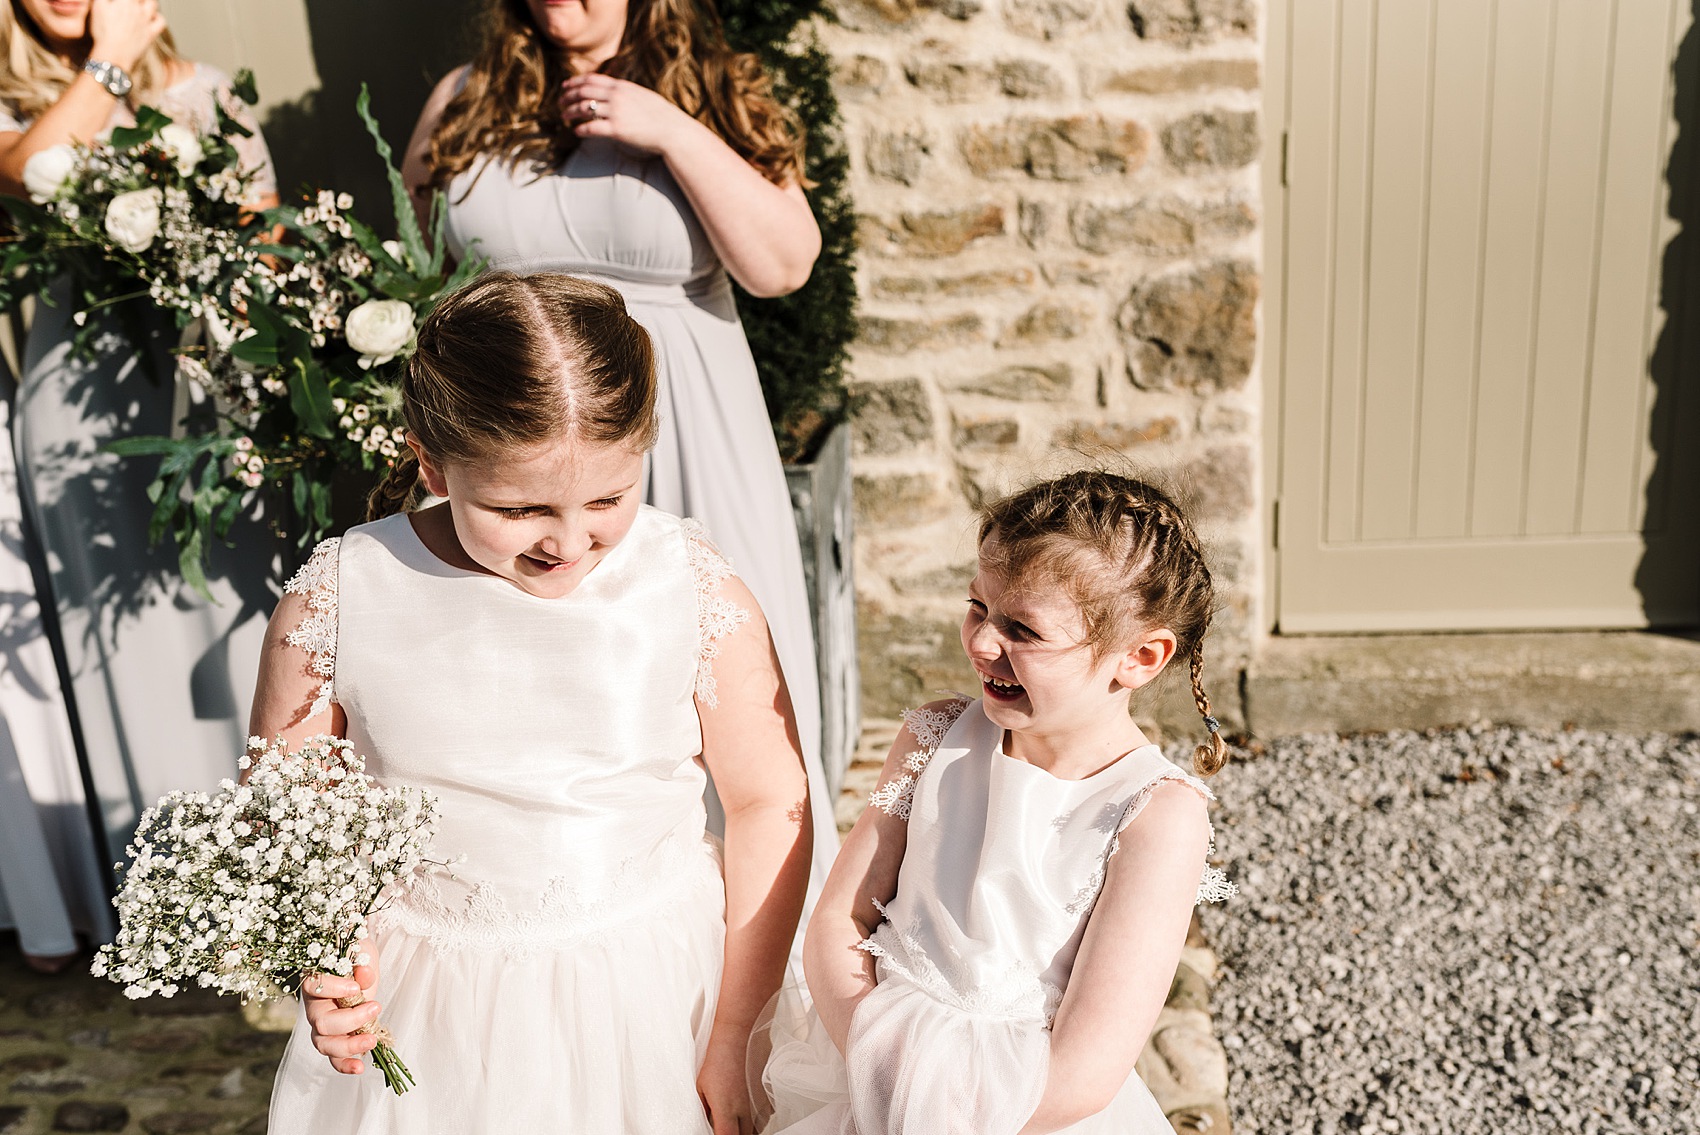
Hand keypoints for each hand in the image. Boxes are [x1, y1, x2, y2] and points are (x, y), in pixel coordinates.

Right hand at [88, 0, 166, 72]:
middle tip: (131, 2)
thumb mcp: (98, 7)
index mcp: (125, 0)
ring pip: (153, 4)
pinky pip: (161, 21)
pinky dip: (158, 17)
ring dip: (148, 2)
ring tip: (142, 4)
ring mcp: (146, 21)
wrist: (114, 53)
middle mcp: (138, 9)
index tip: (120, 1)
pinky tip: (152, 17)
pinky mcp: (151, 33)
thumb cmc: (103, 31)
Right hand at [302, 943, 380, 1075]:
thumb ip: (361, 960)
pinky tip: (360, 1067)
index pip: (314, 986)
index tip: (356, 987)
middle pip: (321, 1022)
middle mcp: (314, 1006)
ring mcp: (323, 1026)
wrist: (359, 964)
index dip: (334, 989)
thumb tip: (364, 974)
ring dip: (349, 1046)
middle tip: (375, 1007)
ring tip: (372, 1040)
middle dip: (350, 1020)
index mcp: (315, 981)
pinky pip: (334, 1058)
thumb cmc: (355, 955)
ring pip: (324, 1044)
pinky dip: (345, 1065)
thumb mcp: (361, 951)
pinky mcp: (336, 1038)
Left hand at [558, 74, 696, 156]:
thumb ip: (626, 93)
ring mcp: (616, 112)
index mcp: (622, 86)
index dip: (575, 82)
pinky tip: (576, 131)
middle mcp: (616, 96)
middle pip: (583, 91)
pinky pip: (591, 127)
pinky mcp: (616, 129)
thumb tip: (615, 93)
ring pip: (583, 108)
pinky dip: (581, 129)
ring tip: (564, 117)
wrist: (673, 131)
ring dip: (570, 112)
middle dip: (568, 96)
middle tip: (560, 102)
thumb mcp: (643, 96)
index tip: (565, 86)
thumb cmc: (662, 116)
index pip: (592, 79)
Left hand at [696, 1034, 756, 1134]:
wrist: (739, 1035)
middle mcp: (745, 1111)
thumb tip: (704, 1122)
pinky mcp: (769, 1095)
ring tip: (737, 1118)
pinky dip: (758, 1116)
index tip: (718, 1133)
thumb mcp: (701, 1086)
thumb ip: (703, 1109)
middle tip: (726, 1126)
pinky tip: (749, 1106)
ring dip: (748, 1128)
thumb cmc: (719, 1058)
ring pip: (757, 1128)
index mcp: (726, 1110)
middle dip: (736, 1134)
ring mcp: (760, 1103)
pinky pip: (766, 1115)